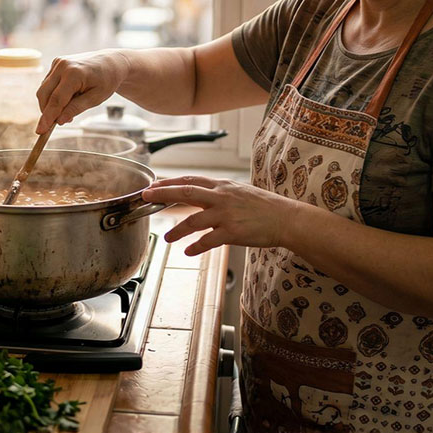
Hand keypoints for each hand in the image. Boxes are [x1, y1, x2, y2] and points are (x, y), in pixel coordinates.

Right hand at [35, 51, 129, 131]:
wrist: (110, 63)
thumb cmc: (106, 81)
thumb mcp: (96, 98)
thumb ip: (76, 108)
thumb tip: (59, 120)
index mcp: (74, 74)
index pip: (56, 99)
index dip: (47, 117)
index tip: (41, 130)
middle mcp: (62, 65)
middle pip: (44, 94)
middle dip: (47, 111)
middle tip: (59, 122)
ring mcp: (58, 63)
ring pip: (44, 89)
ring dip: (51, 103)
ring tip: (71, 106)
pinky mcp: (56, 63)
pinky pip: (48, 84)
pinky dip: (53, 94)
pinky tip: (69, 95)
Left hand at [143, 176, 299, 256]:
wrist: (286, 218)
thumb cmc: (264, 206)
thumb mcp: (239, 191)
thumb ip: (219, 193)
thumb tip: (200, 194)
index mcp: (222, 186)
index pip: (190, 180)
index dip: (169, 182)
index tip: (153, 185)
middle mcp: (222, 197)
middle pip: (186, 192)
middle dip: (163, 194)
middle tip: (146, 197)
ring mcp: (226, 214)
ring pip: (193, 220)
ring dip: (177, 230)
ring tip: (167, 238)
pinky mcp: (233, 232)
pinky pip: (208, 240)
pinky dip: (196, 246)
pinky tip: (188, 251)